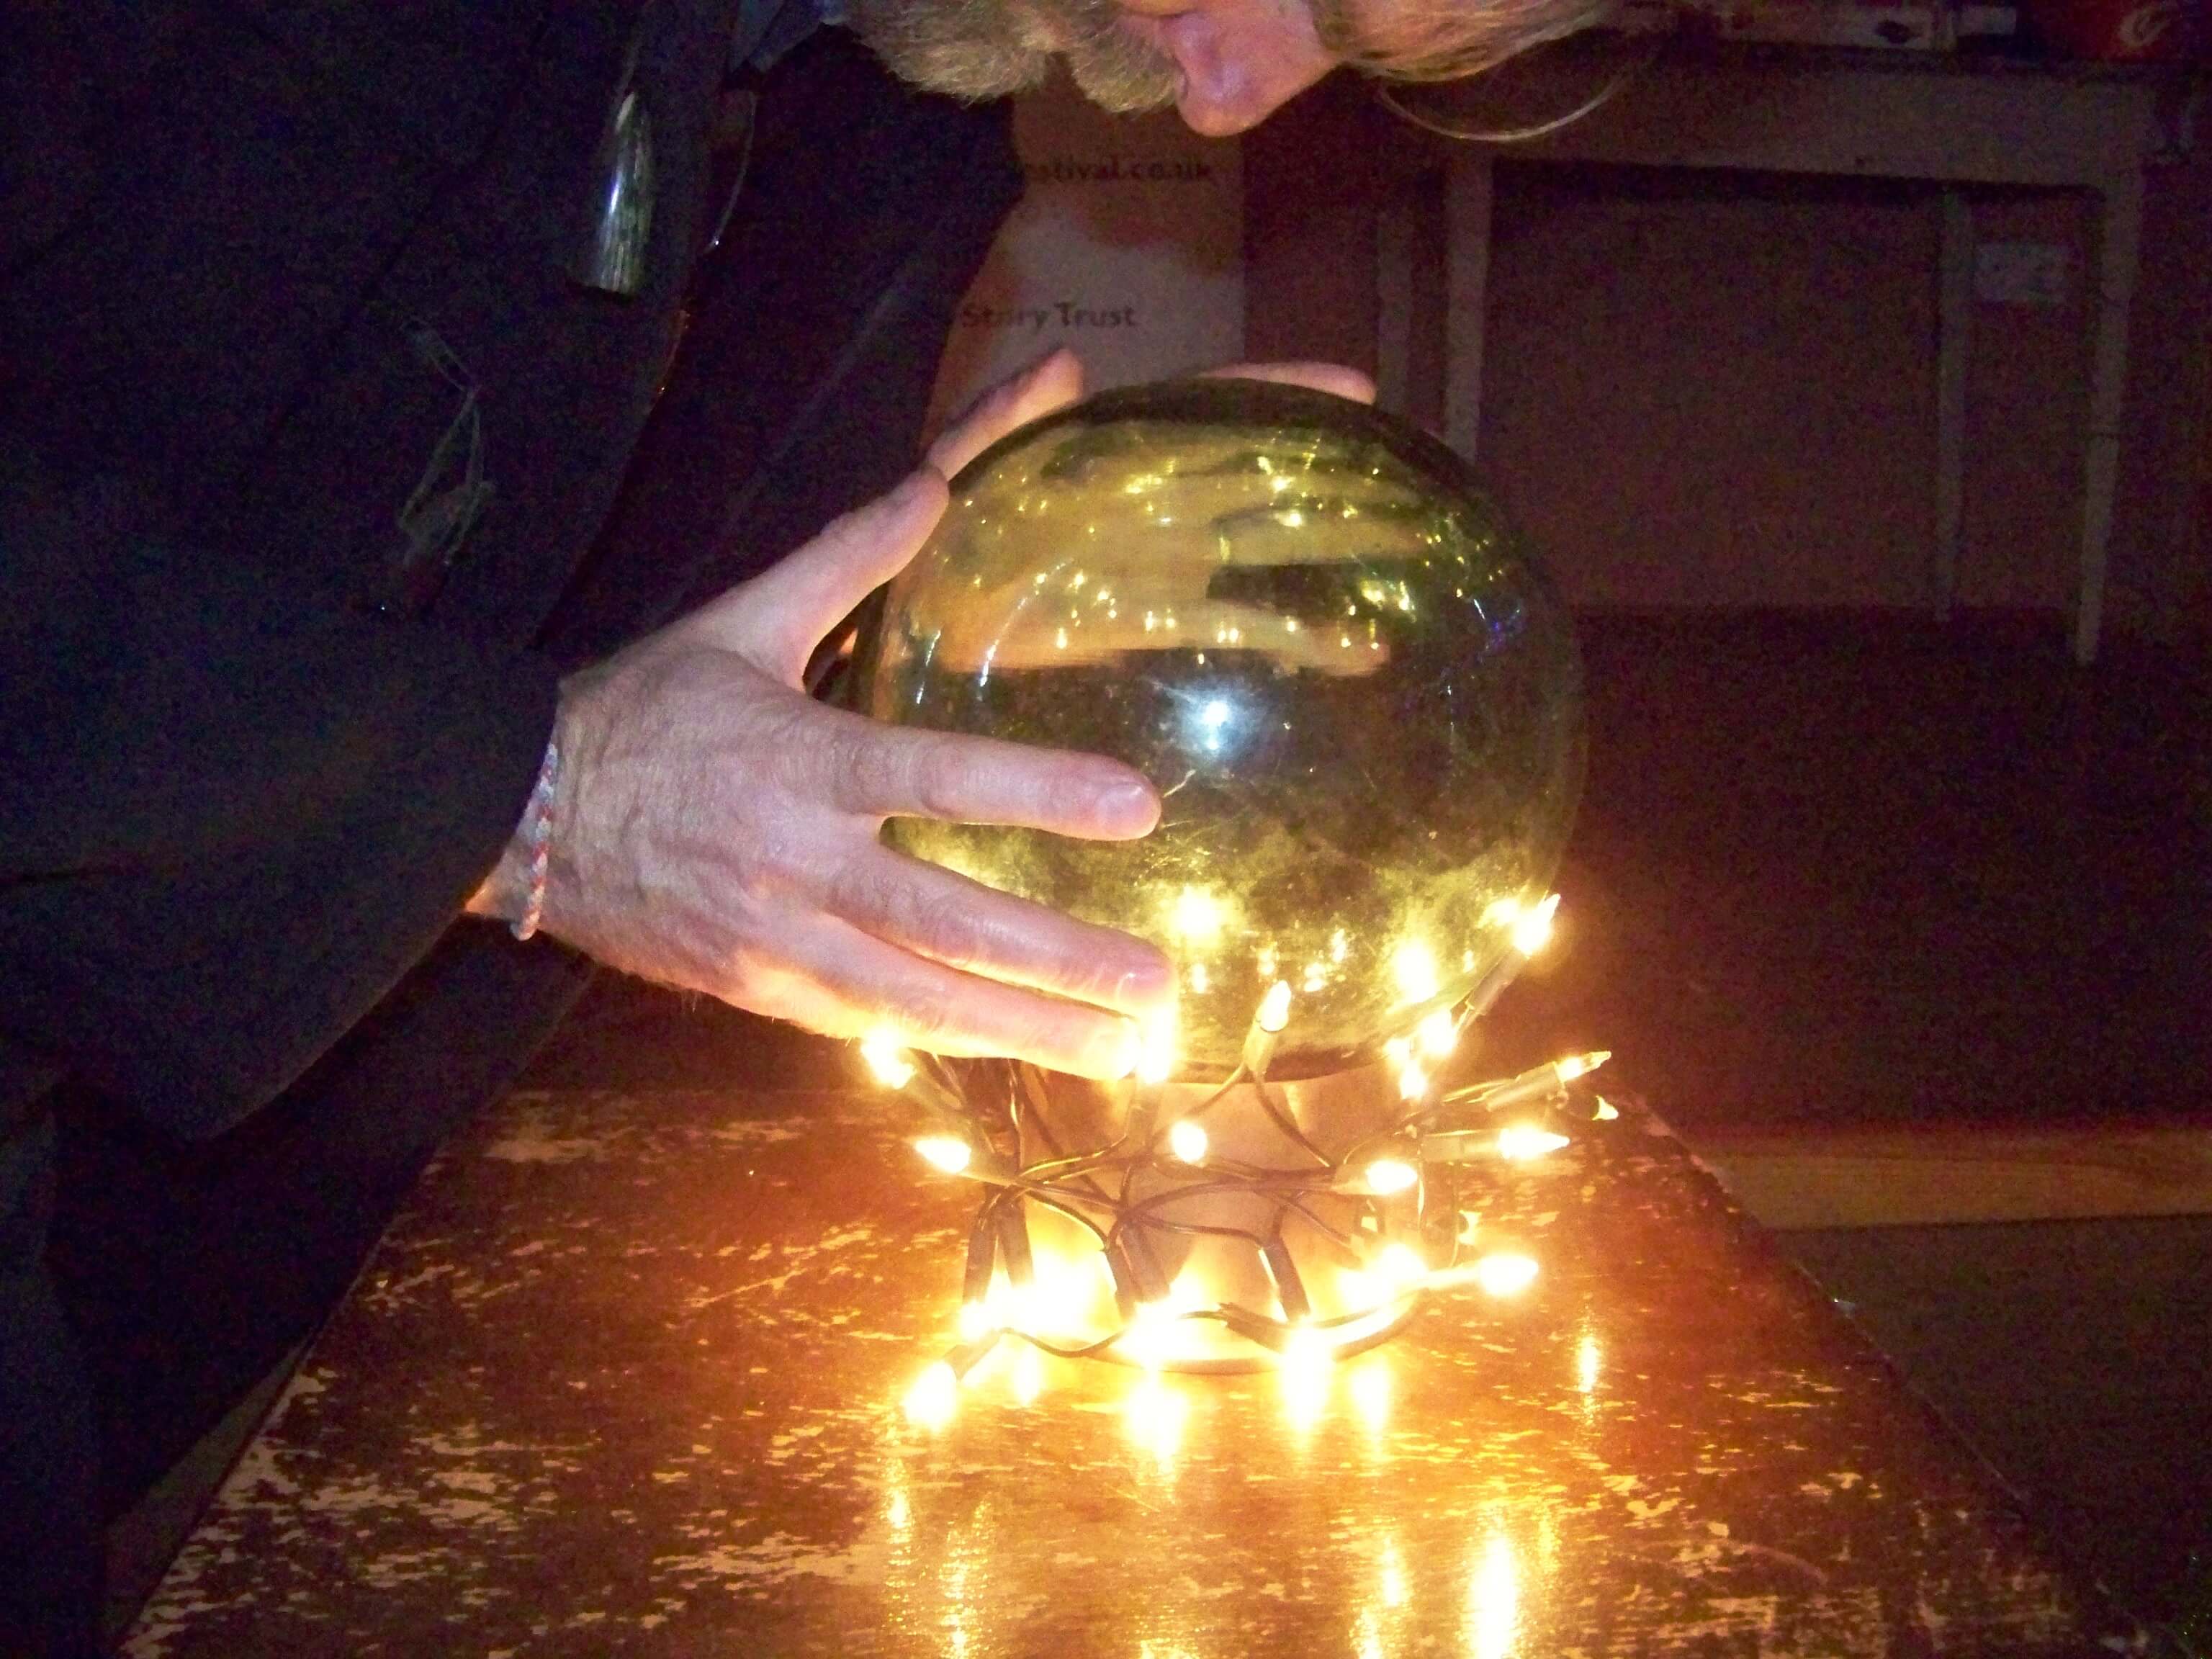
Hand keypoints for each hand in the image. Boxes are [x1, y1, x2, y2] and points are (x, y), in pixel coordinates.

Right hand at [482, 361, 1183, 1076]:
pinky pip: (866, 1025)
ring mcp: (774, 942)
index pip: (934, 780)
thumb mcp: (740, 622)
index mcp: (798, 763)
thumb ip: (850, 557)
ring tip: (1118, 1048)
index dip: (1039, 793)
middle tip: (1155, 984)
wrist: (520, 814)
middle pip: (943, 921)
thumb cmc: (643, 711)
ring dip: (1023, 1027)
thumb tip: (939, 484)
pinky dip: (946, 1040)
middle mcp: (794, 864)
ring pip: (915, 998)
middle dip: (1057, 960)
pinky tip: (1018, 1053)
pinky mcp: (756, 992)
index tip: (1137, 809)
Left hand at [926, 353, 1388, 675]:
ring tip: (1399, 569)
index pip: (1202, 411)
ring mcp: (1144, 579)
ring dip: (1324, 564)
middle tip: (1409, 491)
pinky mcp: (1134, 640)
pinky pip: (1221, 637)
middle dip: (1327, 481)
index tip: (1355, 390)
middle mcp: (1136, 513)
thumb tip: (1070, 362)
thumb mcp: (944, 485)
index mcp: (1100, 462)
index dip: (1276, 393)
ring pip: (1253, 559)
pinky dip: (1285, 645)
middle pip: (1251, 482)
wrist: (888, 653)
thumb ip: (992, 430)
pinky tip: (1351, 660)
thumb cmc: (907, 564)